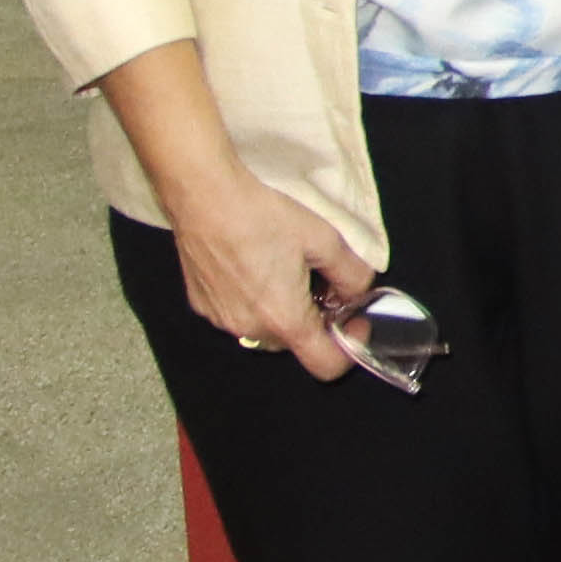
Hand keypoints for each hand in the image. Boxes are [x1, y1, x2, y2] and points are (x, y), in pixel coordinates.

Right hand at [158, 164, 381, 379]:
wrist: (204, 197)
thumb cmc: (261, 216)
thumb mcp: (324, 240)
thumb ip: (352, 275)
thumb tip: (357, 292)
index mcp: (284, 319)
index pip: (325, 365)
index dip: (348, 347)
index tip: (353, 321)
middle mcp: (251, 329)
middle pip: (296, 342)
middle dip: (315, 318)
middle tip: (320, 281)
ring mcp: (222, 320)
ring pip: (267, 329)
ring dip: (283, 310)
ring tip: (284, 269)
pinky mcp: (203, 306)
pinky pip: (240, 315)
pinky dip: (254, 301)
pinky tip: (254, 266)